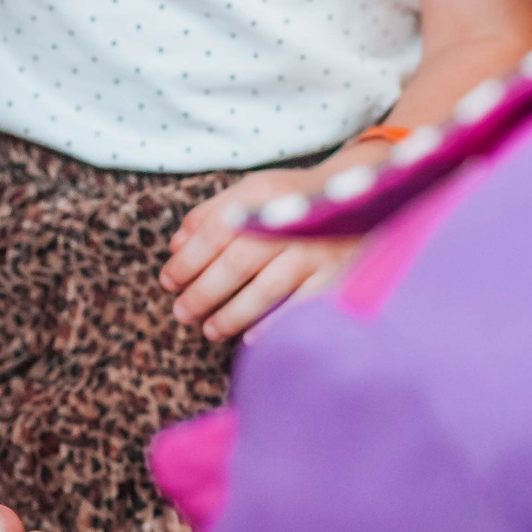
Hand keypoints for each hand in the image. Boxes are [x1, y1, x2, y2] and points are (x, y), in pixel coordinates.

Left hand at [161, 167, 362, 342]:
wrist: (363, 196)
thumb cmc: (293, 200)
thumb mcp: (252, 192)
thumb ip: (212, 214)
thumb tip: (176, 244)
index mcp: (263, 197)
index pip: (214, 231)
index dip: (187, 260)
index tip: (168, 281)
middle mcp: (290, 222)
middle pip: (237, 262)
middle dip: (203, 292)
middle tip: (182, 312)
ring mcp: (315, 250)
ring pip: (267, 288)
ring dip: (233, 314)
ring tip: (209, 330)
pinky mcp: (337, 274)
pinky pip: (302, 306)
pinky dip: (274, 324)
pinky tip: (250, 339)